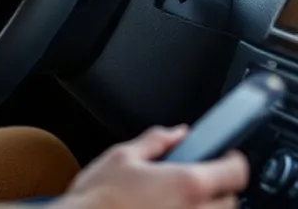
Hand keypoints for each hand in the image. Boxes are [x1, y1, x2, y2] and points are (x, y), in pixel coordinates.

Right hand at [62, 126, 248, 208]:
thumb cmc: (99, 196)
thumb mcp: (123, 155)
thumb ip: (156, 141)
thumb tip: (178, 133)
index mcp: (188, 183)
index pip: (235, 171)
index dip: (233, 160)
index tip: (226, 156)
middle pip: (230, 200)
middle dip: (217, 187)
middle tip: (195, 178)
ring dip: (206, 206)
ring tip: (178, 199)